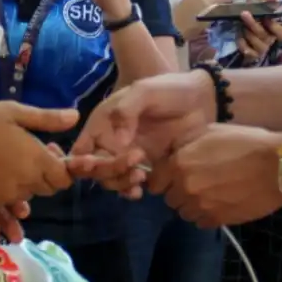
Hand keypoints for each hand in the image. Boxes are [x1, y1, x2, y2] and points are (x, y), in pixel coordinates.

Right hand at [0, 102, 78, 208]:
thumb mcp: (13, 112)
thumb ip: (46, 118)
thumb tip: (76, 117)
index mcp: (37, 160)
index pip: (63, 177)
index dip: (60, 167)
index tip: (47, 150)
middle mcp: (27, 182)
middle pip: (46, 189)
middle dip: (43, 177)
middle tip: (27, 157)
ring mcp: (8, 195)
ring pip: (26, 198)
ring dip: (25, 189)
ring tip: (11, 170)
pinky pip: (5, 208)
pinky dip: (5, 208)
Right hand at [69, 70, 216, 192]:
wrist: (202, 102)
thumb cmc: (170, 90)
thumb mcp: (145, 91)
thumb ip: (127, 110)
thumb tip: (118, 142)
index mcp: (103, 122)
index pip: (80, 148)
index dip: (79, 161)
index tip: (93, 164)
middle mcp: (110, 142)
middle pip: (93, 169)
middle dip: (108, 170)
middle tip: (135, 161)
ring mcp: (126, 156)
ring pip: (110, 180)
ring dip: (120, 182)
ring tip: (141, 176)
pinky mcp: (145, 168)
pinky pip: (129, 186)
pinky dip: (130, 191)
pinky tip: (141, 189)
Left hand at [149, 123, 281, 226]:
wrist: (277, 166)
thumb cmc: (246, 142)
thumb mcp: (211, 131)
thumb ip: (184, 143)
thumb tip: (170, 153)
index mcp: (180, 163)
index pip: (154, 181)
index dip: (162, 178)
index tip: (173, 176)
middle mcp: (185, 187)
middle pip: (169, 199)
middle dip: (179, 191)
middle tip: (198, 182)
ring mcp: (201, 206)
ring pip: (184, 213)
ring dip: (192, 205)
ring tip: (211, 194)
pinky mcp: (217, 220)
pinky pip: (201, 222)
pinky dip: (207, 215)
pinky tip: (221, 203)